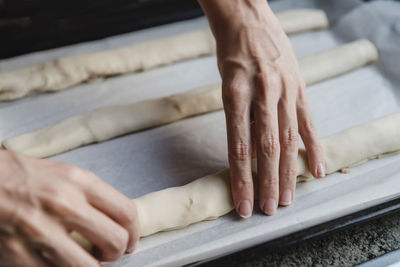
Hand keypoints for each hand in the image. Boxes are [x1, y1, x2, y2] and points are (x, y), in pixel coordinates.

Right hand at [0, 150, 139, 265]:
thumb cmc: (22, 175)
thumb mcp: (64, 173)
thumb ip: (92, 195)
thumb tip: (116, 219)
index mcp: (79, 182)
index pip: (127, 212)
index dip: (135, 232)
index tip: (131, 240)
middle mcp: (64, 205)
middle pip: (115, 241)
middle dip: (118, 253)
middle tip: (110, 253)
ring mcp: (41, 231)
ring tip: (86, 259)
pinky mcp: (19, 254)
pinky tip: (58, 261)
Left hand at [200, 0, 324, 216]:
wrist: (248, 19)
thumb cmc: (232, 55)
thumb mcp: (226, 85)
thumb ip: (239, 118)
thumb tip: (248, 155)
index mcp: (235, 94)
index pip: (239, 147)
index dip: (241, 179)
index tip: (242, 203)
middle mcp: (262, 94)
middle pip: (265, 148)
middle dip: (265, 183)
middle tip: (265, 209)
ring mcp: (284, 90)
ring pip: (287, 139)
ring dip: (287, 172)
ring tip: (285, 198)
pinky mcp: (299, 87)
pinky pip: (308, 122)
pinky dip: (313, 147)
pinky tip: (316, 169)